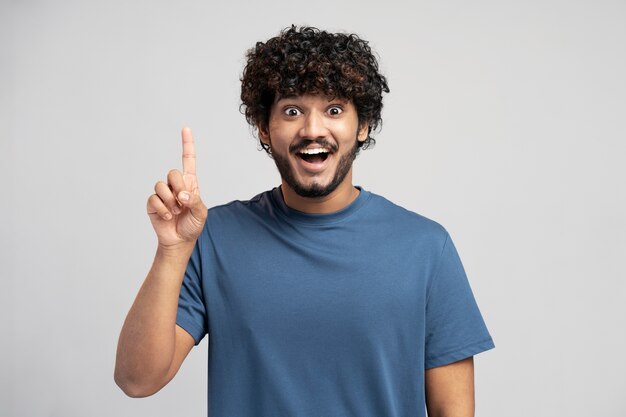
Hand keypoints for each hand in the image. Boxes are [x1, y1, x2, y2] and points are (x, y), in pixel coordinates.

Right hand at [147, 127, 207, 248]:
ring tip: (175, 212)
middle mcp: (175, 185)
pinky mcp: (153, 203)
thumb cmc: (192, 225)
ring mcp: (163, 193)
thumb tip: (183, 195)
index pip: (188, 160)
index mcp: (190, 184)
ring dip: (170, 201)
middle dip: (178, 187)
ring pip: (161, 185)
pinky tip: (168, 216)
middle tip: (183, 202)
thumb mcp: (201, 213)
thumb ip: (195, 201)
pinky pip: (154, 198)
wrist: (180, 240)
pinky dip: (163, 209)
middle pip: (172, 173)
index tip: (186, 129)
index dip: (187, 144)